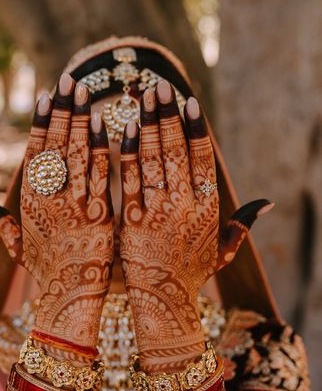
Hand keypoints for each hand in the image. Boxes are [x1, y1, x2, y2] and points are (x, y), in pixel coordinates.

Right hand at [0, 73, 113, 347]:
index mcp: (30, 204)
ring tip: (87, 89)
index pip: (35, 154)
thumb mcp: (20, 249)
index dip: (41, 123)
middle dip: (63, 110)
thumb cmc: (47, 275)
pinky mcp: (99, 216)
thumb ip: (2, 224)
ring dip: (81, 119)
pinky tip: (107, 123)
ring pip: (77, 154)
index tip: (46, 96)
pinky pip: (101, 175)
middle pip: (56, 146)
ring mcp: (74, 206)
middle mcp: (49, 200)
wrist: (70, 304)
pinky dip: (103, 148)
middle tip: (69, 78)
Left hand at [119, 81, 273, 369]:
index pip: (202, 159)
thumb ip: (241, 225)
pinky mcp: (131, 221)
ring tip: (143, 95)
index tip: (188, 101)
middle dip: (168, 114)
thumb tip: (267, 203)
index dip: (195, 128)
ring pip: (153, 159)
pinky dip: (127, 152)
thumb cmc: (192, 275)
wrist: (163, 305)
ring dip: (149, 123)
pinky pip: (128, 180)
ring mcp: (157, 212)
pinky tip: (124, 128)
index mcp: (207, 208)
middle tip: (160, 85)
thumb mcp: (221, 251)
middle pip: (176, 151)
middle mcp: (185, 206)